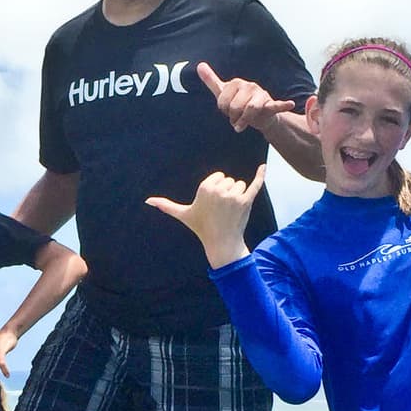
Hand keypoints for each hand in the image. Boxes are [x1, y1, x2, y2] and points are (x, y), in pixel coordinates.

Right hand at [144, 165, 264, 267]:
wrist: (222, 243)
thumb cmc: (201, 227)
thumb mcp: (183, 215)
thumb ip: (166, 205)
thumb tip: (147, 201)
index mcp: (204, 188)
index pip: (217, 177)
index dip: (216, 189)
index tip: (212, 204)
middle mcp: (219, 190)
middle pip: (228, 180)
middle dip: (227, 192)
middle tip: (222, 209)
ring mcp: (234, 196)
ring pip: (239, 184)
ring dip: (237, 195)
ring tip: (231, 210)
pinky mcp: (247, 201)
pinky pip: (255, 184)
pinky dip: (260, 175)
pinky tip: (263, 167)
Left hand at [197, 62, 293, 133]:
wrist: (259, 115)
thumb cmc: (239, 103)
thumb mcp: (224, 92)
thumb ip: (211, 80)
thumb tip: (199, 65)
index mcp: (236, 83)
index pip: (223, 101)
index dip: (223, 111)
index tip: (227, 112)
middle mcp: (249, 86)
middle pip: (235, 107)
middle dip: (233, 118)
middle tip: (236, 119)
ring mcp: (261, 94)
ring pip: (250, 109)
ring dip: (244, 121)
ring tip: (242, 125)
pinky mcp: (270, 104)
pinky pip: (276, 105)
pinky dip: (283, 105)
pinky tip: (290, 104)